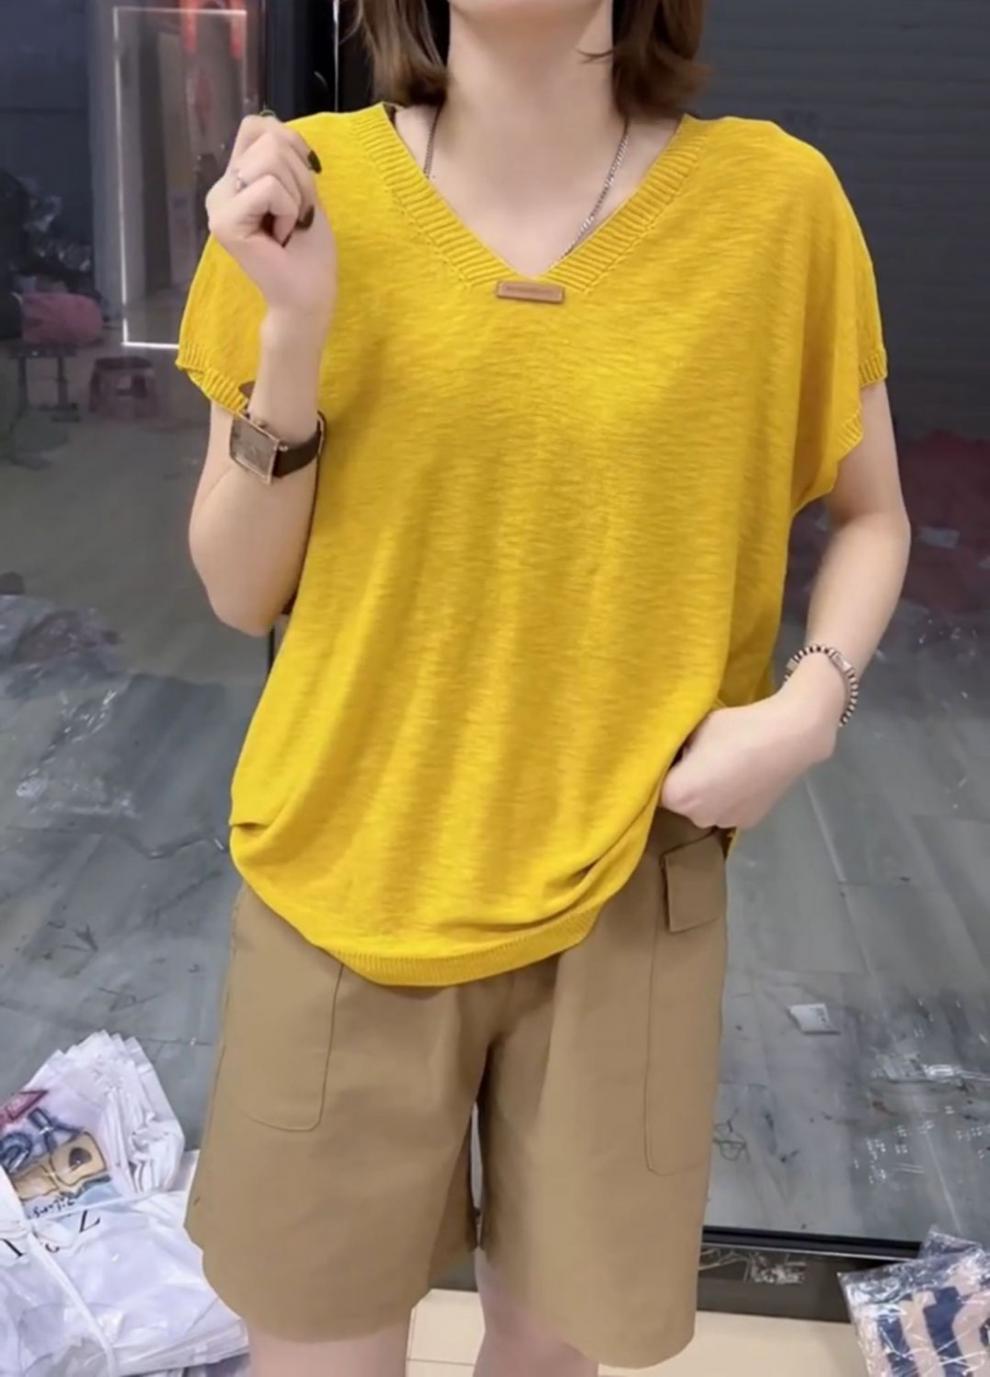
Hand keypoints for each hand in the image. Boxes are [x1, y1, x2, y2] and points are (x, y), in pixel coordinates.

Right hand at [206, 114, 335, 327]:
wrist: (308, 296)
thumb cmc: (309, 251)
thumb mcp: (303, 189)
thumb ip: (284, 155)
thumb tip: (273, 125)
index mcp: (236, 179)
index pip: (257, 126)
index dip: (292, 144)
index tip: (303, 183)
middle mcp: (221, 188)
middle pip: (269, 139)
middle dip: (300, 176)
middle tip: (295, 215)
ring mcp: (218, 204)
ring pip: (270, 159)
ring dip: (296, 195)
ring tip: (288, 226)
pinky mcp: (224, 221)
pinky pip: (270, 187)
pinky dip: (289, 210)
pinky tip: (281, 236)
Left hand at [661, 676, 840, 829]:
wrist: (791, 737)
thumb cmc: (737, 727)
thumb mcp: (693, 728)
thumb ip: (673, 746)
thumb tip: (666, 752)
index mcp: (677, 795)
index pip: (653, 786)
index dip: (662, 769)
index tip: (671, 753)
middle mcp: (697, 817)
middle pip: (679, 800)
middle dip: (683, 781)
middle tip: (698, 755)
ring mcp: (725, 822)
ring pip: (704, 806)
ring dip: (706, 792)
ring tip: (724, 765)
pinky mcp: (748, 822)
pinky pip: (727, 808)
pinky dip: (729, 796)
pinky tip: (742, 775)